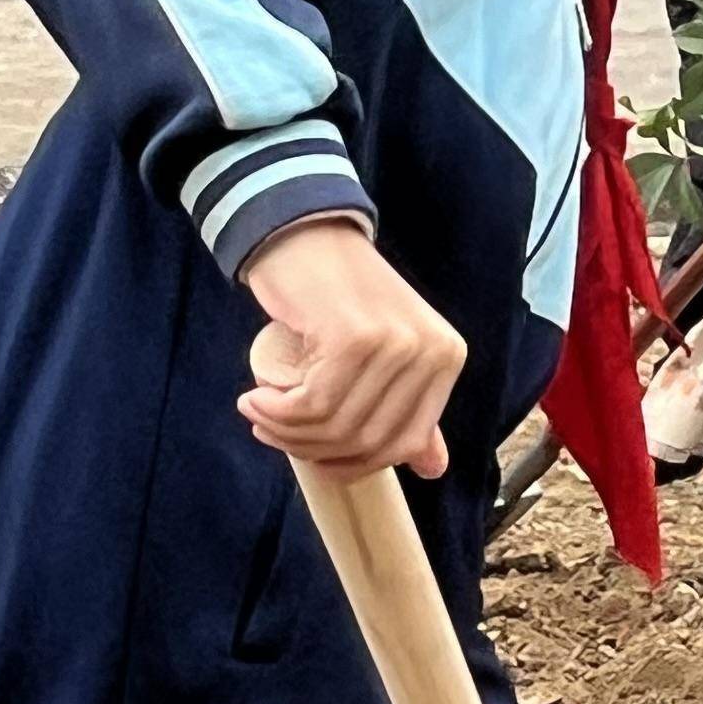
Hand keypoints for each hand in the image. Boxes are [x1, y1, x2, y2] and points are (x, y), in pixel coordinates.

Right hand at [240, 216, 462, 477]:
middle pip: (367, 440)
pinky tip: (255, 400)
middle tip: (270, 430)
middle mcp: (430, 352)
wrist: (306, 235)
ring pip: (336, 425)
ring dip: (285, 431)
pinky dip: (276, 412)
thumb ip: (410, 405)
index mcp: (447, 359)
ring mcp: (394, 344)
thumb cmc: (339, 295)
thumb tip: (434, 468)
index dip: (354, 462)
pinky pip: (311, 404)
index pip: (404, 443)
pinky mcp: (352, 338)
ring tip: (258, 413)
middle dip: (311, 448)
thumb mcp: (385, 352)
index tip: (314, 456)